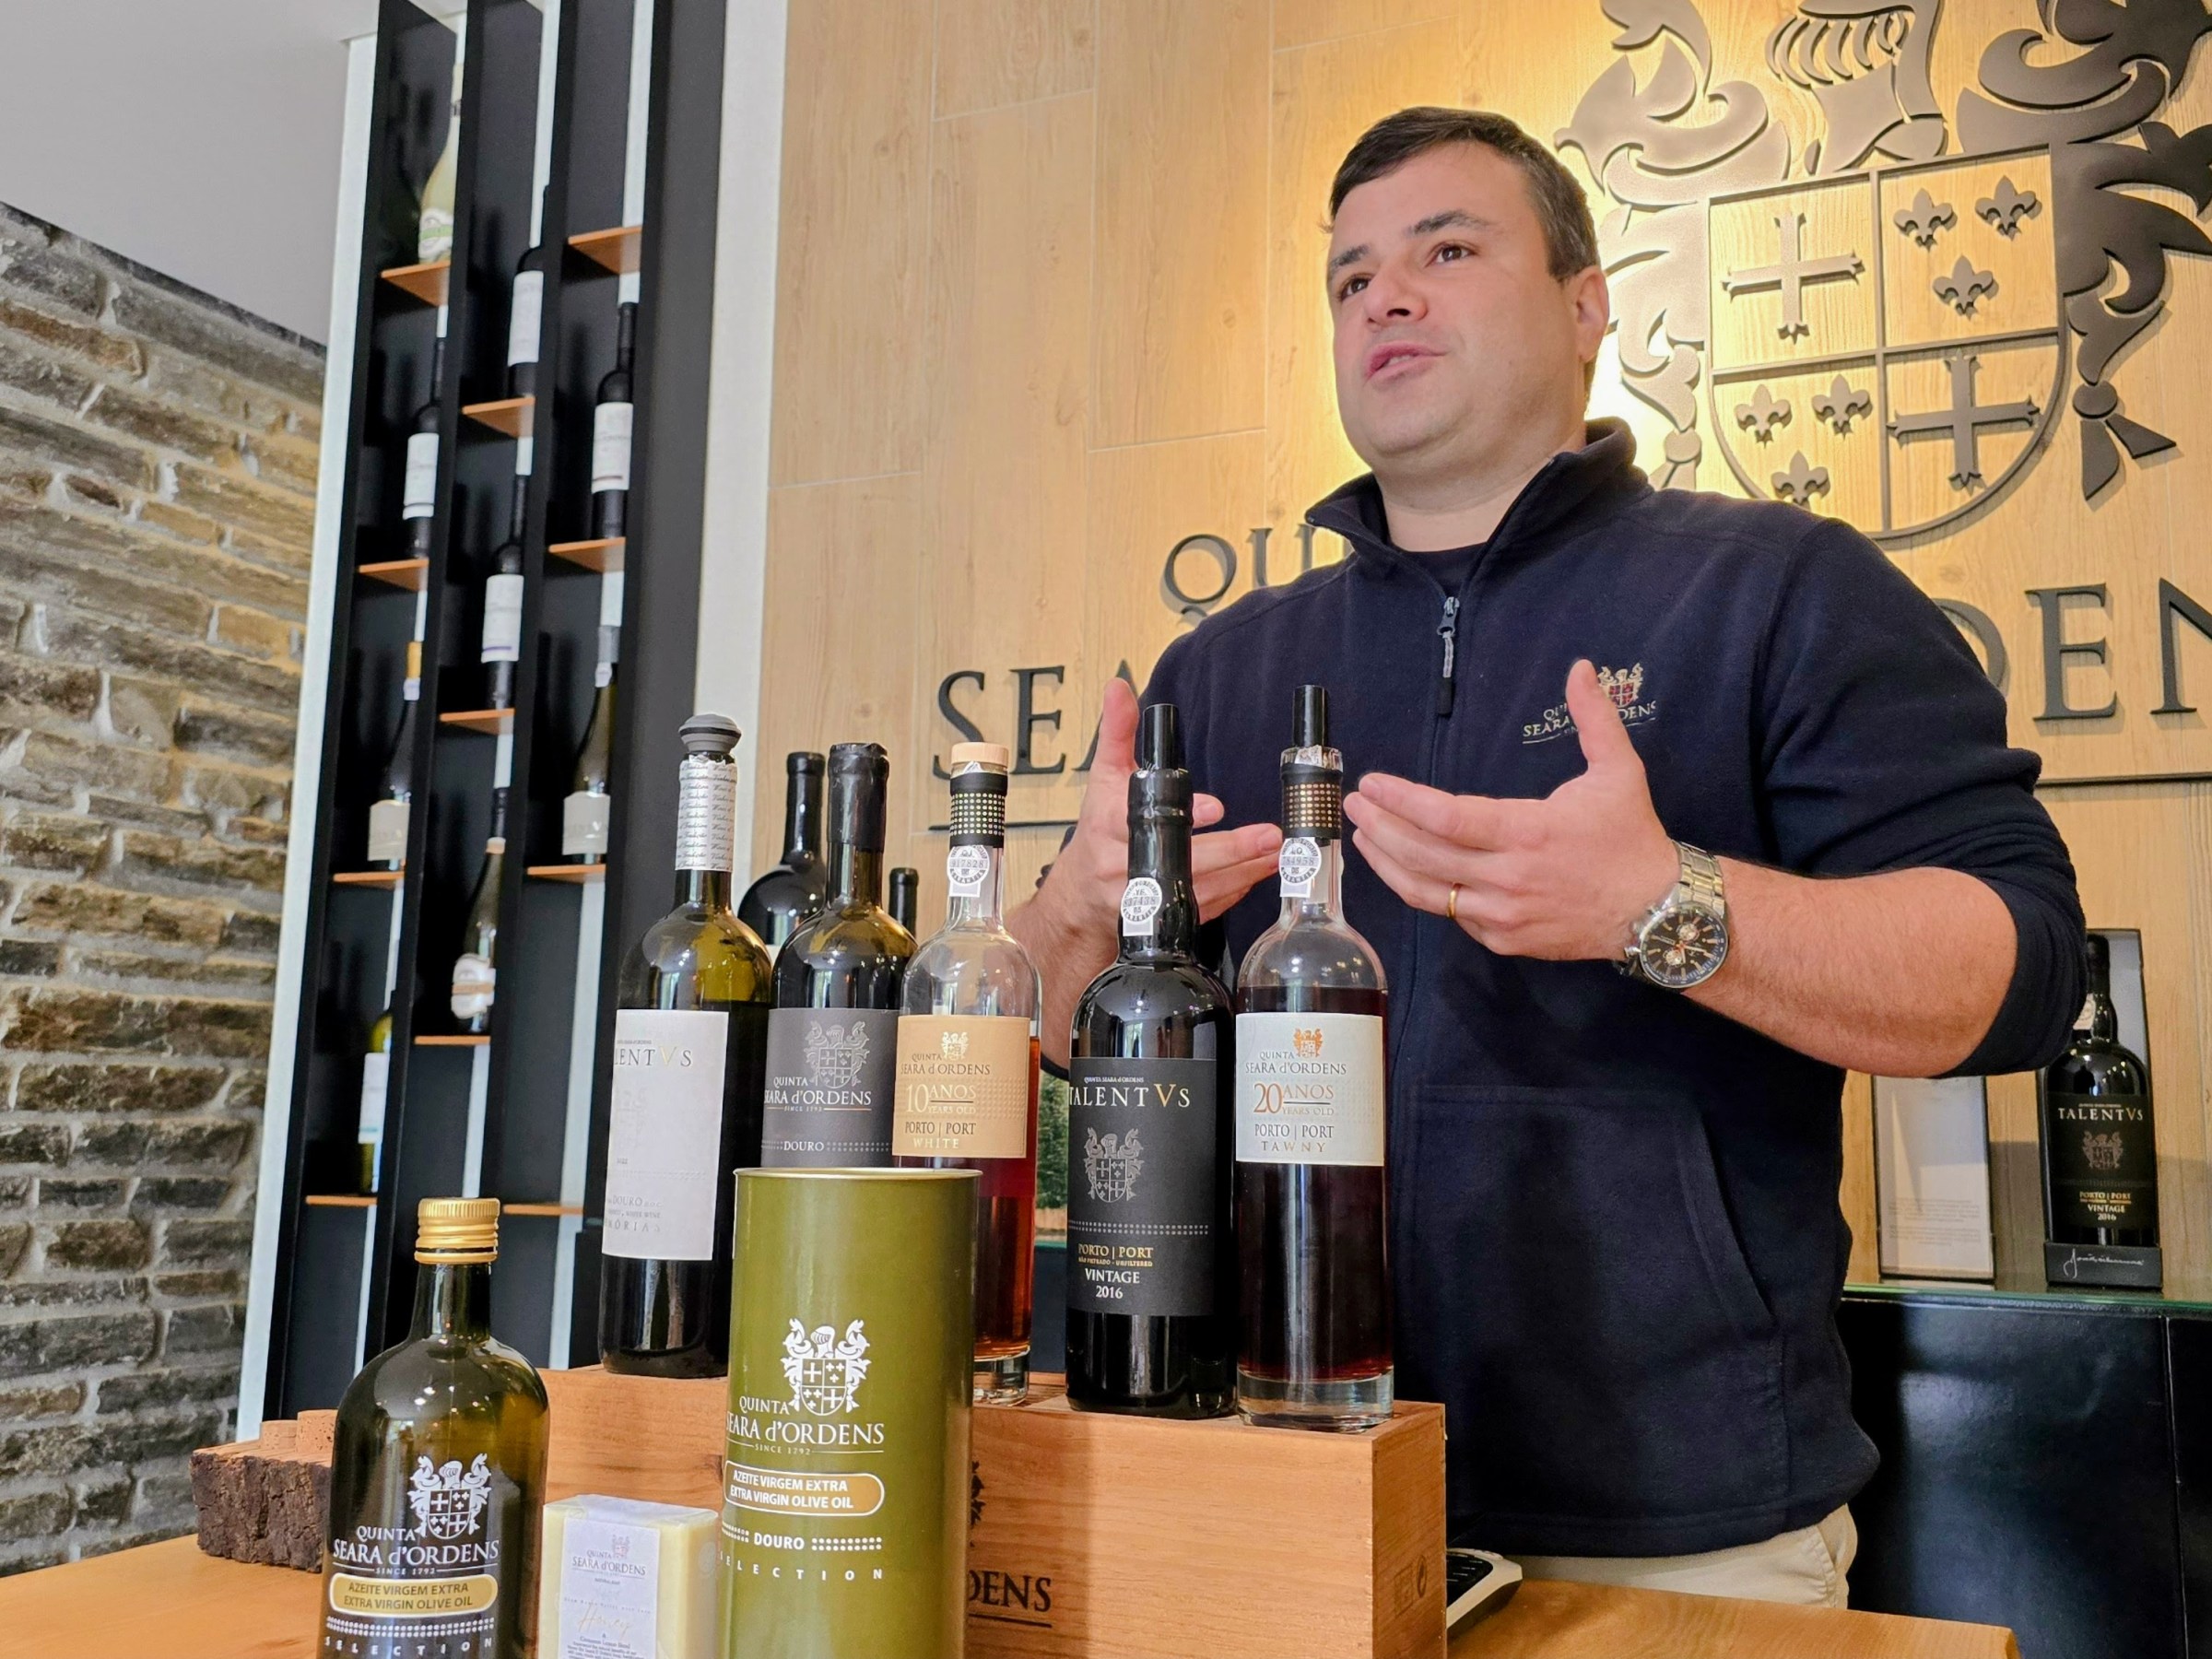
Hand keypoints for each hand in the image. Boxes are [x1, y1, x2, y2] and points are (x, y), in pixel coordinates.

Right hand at [1032, 679, 1282, 939]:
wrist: (1080, 894)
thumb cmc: (1098, 827)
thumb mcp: (1103, 776)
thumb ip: (1117, 731)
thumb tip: (1119, 687)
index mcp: (1108, 826)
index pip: (1145, 820)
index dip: (1183, 816)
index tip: (1215, 808)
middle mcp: (1123, 867)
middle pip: (1181, 863)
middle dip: (1231, 851)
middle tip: (1268, 835)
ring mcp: (1143, 899)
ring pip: (1199, 891)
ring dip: (1243, 873)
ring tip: (1277, 853)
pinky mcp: (1162, 919)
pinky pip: (1203, 909)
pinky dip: (1235, 892)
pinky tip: (1260, 874)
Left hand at [1342, 660, 1677, 960]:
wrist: (1659, 912)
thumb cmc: (1633, 837)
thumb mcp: (1619, 770)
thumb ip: (1594, 718)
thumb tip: (1580, 667)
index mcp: (1527, 832)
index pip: (1445, 817)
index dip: (1401, 801)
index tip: (1371, 784)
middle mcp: (1508, 877)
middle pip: (1423, 854)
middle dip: (1380, 827)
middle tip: (1353, 805)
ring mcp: (1503, 914)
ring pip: (1427, 892)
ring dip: (1388, 864)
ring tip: (1364, 838)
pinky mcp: (1505, 940)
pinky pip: (1452, 916)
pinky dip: (1425, 892)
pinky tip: (1407, 870)